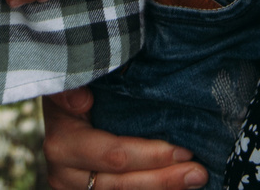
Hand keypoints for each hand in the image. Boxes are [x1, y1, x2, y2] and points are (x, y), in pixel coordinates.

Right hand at [41, 87, 208, 188]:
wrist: (61, 116)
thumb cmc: (74, 91)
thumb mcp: (72, 81)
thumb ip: (72, 89)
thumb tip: (83, 100)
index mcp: (62, 144)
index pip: (114, 155)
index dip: (151, 156)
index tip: (183, 150)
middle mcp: (64, 174)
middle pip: (123, 183)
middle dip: (165, 178)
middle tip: (199, 171)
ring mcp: (76, 189)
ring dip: (163, 188)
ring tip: (194, 179)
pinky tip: (176, 187)